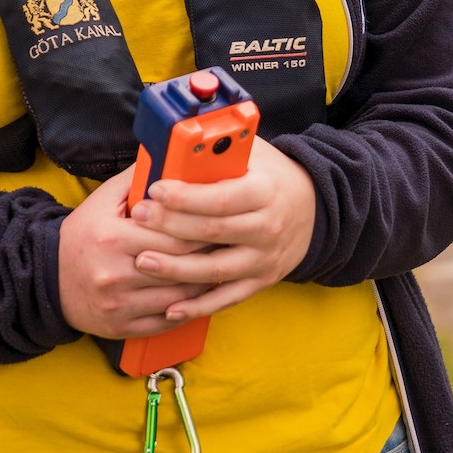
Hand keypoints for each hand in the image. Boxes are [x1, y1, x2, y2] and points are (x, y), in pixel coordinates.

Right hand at [57, 167, 209, 338]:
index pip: (174, 234)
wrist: (47, 279)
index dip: (204, 228)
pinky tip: (199, 296)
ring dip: (204, 284)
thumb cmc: (84, 235)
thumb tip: (172, 155)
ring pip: (178, 297)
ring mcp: (118, 305)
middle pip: (180, 265)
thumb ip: (138, 178)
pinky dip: (187, 310)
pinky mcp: (120, 327)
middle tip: (231, 244)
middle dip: (209, 254)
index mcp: (113, 238)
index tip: (223, 221)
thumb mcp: (103, 201)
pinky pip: (165, 322)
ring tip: (220, 268)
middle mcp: (115, 274)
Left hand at [128, 135, 317, 321]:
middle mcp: (267, 228)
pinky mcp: (260, 281)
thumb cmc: (272, 176)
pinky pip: (226, 298)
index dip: (185, 196)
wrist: (313, 209)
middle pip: (213, 232)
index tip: (156, 190)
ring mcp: (264, 258)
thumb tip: (177, 145)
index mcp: (265, 192)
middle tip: (139, 217)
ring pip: (214, 269)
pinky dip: (198, 306)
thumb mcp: (254, 154)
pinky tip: (170, 308)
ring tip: (142, 260)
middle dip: (170, 225)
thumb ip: (220, 150)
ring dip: (175, 268)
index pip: (221, 198)